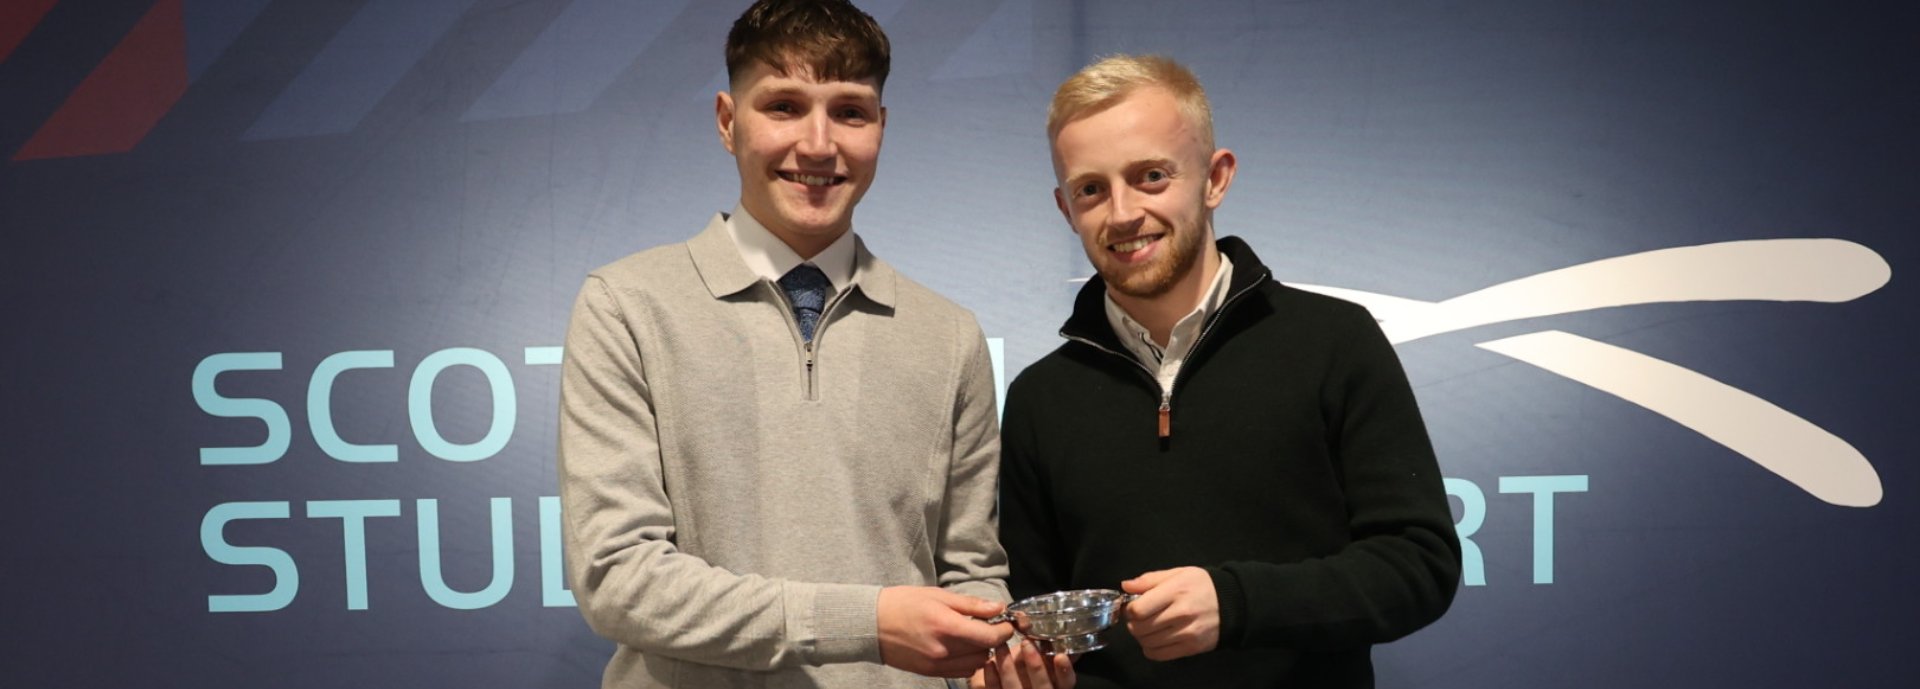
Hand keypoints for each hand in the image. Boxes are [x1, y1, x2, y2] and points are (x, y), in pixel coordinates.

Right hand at [877, 587, 1014, 677]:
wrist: (870, 624)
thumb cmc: (903, 603)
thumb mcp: (938, 595)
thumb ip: (970, 604)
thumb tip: (998, 607)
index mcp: (946, 627)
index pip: (989, 637)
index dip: (1004, 630)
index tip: (1004, 622)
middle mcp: (943, 650)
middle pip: (985, 652)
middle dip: (992, 640)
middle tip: (988, 626)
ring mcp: (936, 665)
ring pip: (975, 665)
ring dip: (980, 652)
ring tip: (972, 637)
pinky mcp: (929, 673)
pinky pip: (960, 672)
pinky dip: (967, 662)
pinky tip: (959, 648)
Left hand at [969, 639, 1075, 688]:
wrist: (1005, 681)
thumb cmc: (1026, 669)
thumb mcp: (1042, 660)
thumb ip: (1051, 651)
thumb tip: (1062, 632)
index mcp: (1055, 686)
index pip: (1066, 683)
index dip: (1065, 671)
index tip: (1060, 655)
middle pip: (1042, 687)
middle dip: (1036, 666)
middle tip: (1027, 643)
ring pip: (1015, 688)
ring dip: (1008, 666)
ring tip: (1001, 645)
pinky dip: (992, 678)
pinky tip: (989, 663)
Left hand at [1121, 567, 1219, 660]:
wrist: (1233, 604)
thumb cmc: (1202, 585)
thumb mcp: (1178, 573)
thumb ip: (1150, 579)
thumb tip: (1126, 586)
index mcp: (1176, 591)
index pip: (1139, 610)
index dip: (1129, 610)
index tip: (1132, 607)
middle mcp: (1181, 613)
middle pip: (1141, 628)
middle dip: (1133, 624)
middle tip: (1139, 618)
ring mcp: (1187, 632)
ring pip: (1148, 643)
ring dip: (1141, 637)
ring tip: (1148, 628)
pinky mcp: (1191, 647)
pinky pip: (1160, 655)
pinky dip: (1150, 650)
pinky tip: (1155, 640)